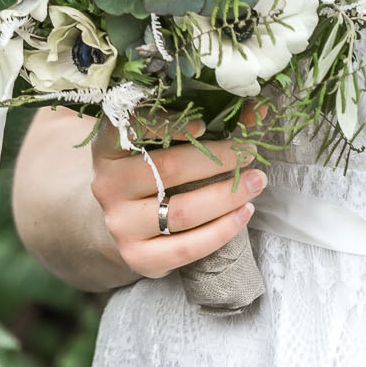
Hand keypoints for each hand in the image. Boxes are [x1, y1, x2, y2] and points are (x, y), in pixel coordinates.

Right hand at [89, 104, 265, 278]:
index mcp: (109, 148)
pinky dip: (221, 231)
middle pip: (168, 170)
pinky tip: (244, 213)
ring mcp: (121, 224)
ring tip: (255, 182)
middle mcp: (108, 185)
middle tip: (249, 153)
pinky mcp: (139, 256)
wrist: (128, 220)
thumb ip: (208, 123)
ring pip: (181, 212)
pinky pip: (186, 247)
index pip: (129, 128)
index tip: (204, 124)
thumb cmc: (154, 170)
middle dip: (217, 160)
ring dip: (226, 196)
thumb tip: (257, 110)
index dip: (167, 124)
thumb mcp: (166, 142)